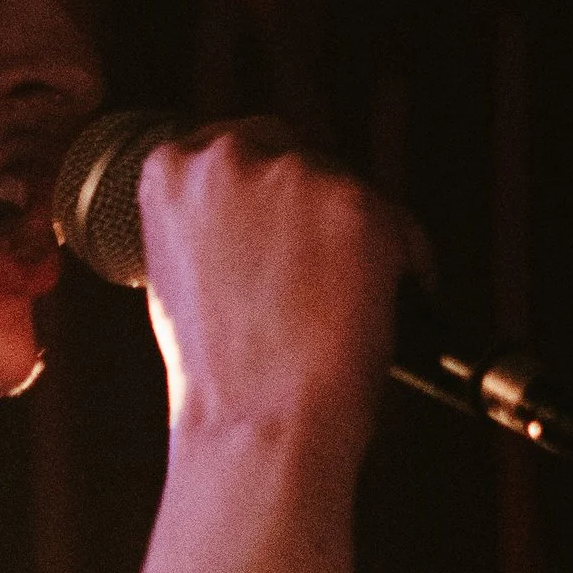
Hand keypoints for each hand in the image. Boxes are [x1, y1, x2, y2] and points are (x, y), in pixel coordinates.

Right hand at [134, 127, 405, 466]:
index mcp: (170, 172)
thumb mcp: (179, 277)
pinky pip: (400, 228)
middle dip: (312, 209)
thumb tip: (261, 212)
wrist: (257, 424)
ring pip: (349, 194)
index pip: (235, 148)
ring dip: (355, 243)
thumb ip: (210, 224)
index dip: (265, 194)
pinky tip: (375, 313)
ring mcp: (296, 177)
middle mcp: (229, 158)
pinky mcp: (357, 204)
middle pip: (297, 157)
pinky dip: (403, 269)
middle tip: (314, 280)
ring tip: (335, 313)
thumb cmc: (218, 376)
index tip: (280, 228)